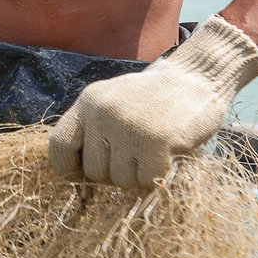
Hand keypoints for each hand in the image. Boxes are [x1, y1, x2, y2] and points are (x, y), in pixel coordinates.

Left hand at [48, 16, 257, 188]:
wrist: (197, 78)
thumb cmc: (154, 97)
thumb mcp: (113, 100)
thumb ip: (93, 128)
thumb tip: (77, 174)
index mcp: (89, 102)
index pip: (59, 145)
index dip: (67, 168)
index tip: (81, 177)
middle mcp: (103, 113)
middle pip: (94, 171)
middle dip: (113, 175)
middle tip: (134, 160)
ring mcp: (129, 127)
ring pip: (121, 180)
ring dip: (138, 176)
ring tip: (152, 152)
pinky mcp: (156, 141)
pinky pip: (147, 180)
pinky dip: (158, 176)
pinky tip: (167, 155)